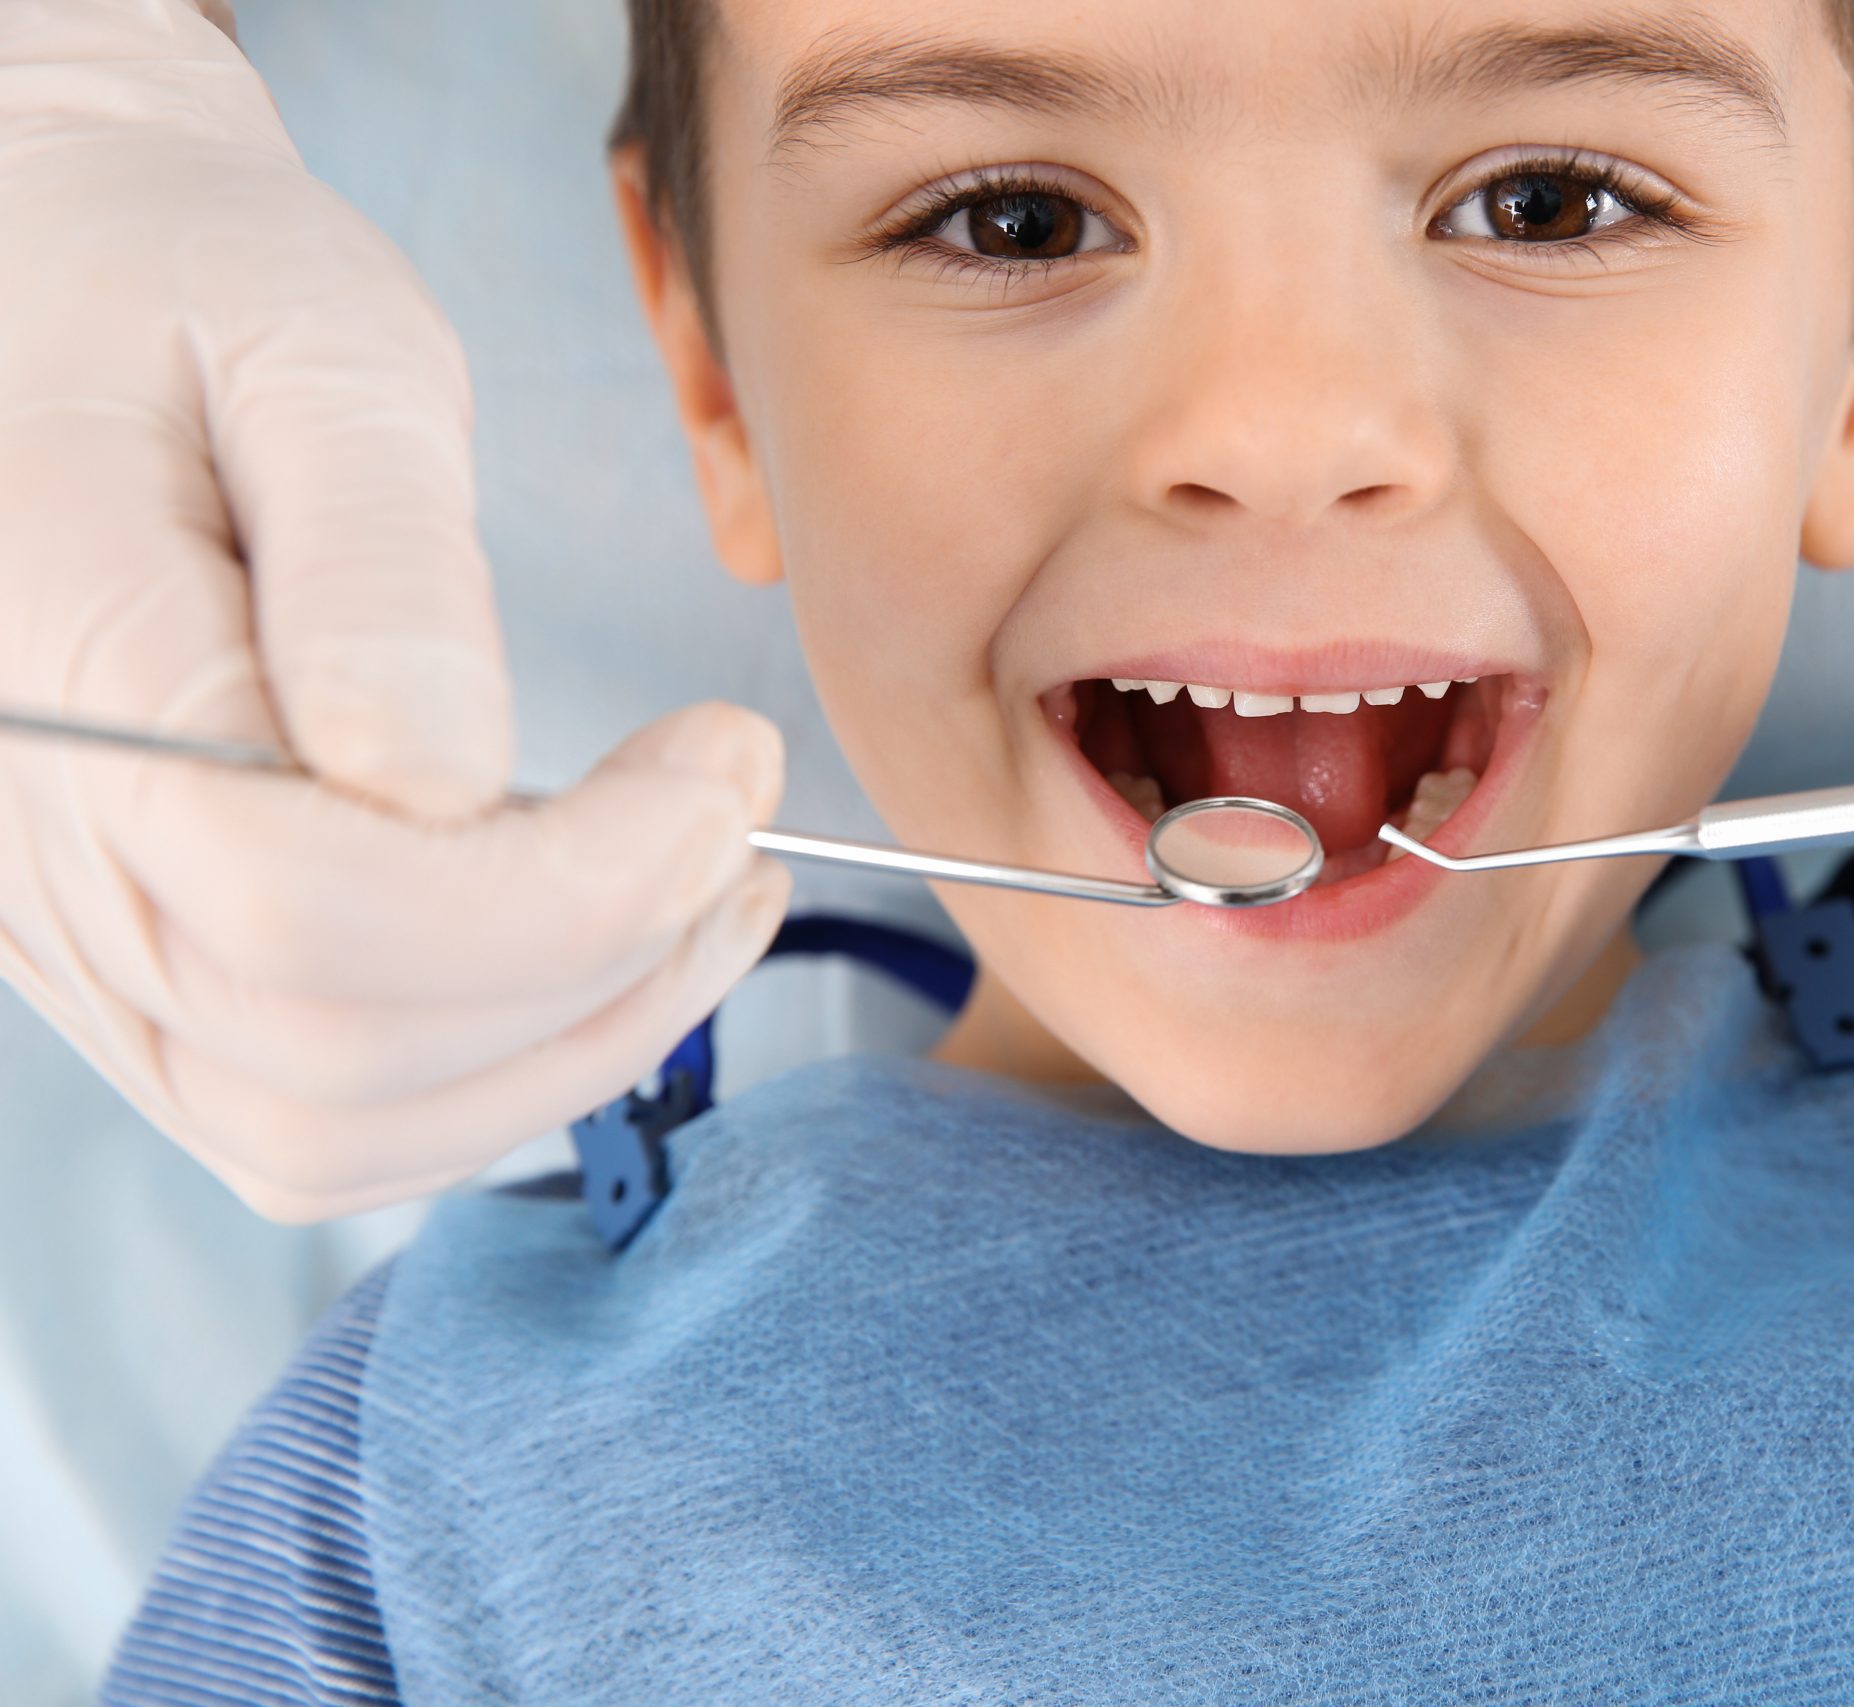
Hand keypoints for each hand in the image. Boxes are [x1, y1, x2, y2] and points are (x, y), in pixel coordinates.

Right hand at [0, 2, 790, 1219]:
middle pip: (335, 1052)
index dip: (567, 891)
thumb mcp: (318, 351)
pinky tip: (599, 942)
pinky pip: (301, 1113)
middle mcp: (31, 844)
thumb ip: (377, 565)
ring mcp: (67, 926)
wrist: (67, 286)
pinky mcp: (128, 957)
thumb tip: (446, 783)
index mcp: (59, 664)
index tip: (722, 770)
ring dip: (564, 1046)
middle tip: (734, 814)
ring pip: (324, 1127)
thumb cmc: (190, 279)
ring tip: (703, 890)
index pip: (312, 909)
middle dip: (598, 964)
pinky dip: (486, 1072)